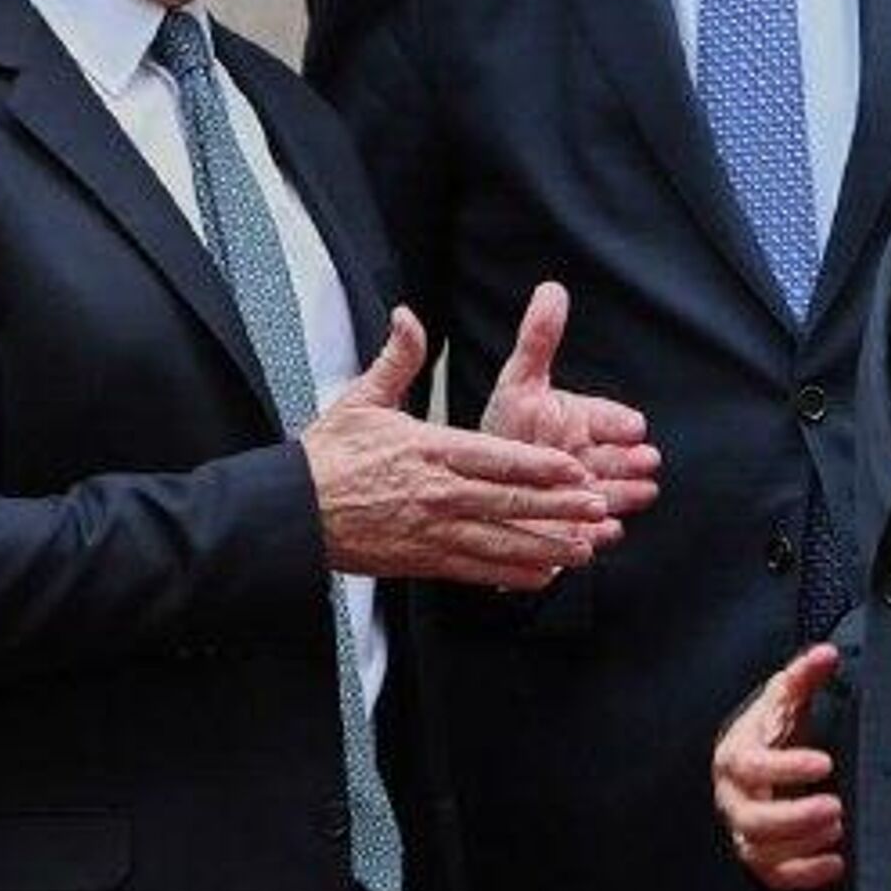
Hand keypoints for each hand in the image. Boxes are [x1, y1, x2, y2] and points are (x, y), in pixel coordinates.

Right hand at [306, 305, 621, 589]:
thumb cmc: (327, 456)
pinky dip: (510, 574)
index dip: (541, 466)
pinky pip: (476, 569)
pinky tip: (540, 574)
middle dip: (559, 507)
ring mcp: (431, 531)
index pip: (497, 457)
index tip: (576, 469)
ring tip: (584, 548)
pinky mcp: (421, 560)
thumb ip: (396, 359)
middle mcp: (437, 493)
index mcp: (430, 449)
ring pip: (499, 541)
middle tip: (598, 508)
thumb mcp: (363, 399)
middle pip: (509, 501)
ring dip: (545, 545)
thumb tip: (408, 315)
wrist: (291, 512)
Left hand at [481, 282, 659, 514]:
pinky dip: (600, 533)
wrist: (488, 485)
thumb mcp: (519, 384)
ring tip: (641, 493)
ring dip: (626, 494)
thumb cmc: (508, 430)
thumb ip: (538, 339)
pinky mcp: (576, 527)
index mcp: (582, 421)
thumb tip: (552, 288)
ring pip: (612, 493)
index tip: (633, 425)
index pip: (610, 418)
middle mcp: (590, 457)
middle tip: (645, 459)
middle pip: (618, 459)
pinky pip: (592, 532)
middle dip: (631, 460)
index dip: (619, 422)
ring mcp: (586, 492)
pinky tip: (603, 532)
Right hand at [711, 645, 845, 890]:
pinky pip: (774, 876)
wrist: (756, 766)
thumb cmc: (771, 734)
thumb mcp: (784, 702)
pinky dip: (804, 876)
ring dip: (801, 845)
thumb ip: (803, 676)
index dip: (786, 768)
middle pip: (752, 819)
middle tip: (835, 806)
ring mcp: (742, 831)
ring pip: (760, 851)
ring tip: (838, 827)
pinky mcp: (759, 857)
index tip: (824, 763)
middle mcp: (733, 798)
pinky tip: (835, 863)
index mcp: (735, 756)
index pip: (751, 766)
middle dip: (794, 817)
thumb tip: (826, 653)